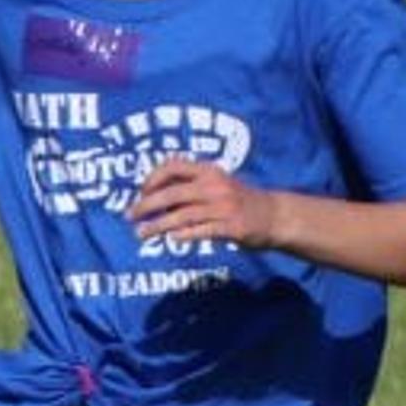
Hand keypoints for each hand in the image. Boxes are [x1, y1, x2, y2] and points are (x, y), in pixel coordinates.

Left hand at [126, 156, 273, 252]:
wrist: (275, 216)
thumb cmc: (239, 201)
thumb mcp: (217, 183)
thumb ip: (191, 185)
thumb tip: (155, 195)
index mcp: (209, 171)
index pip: (173, 166)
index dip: (152, 179)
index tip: (140, 193)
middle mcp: (214, 186)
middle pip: (171, 194)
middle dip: (146, 205)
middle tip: (129, 216)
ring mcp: (223, 207)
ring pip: (181, 216)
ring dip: (157, 225)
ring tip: (142, 234)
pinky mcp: (231, 227)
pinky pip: (201, 231)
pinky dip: (184, 235)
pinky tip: (172, 239)